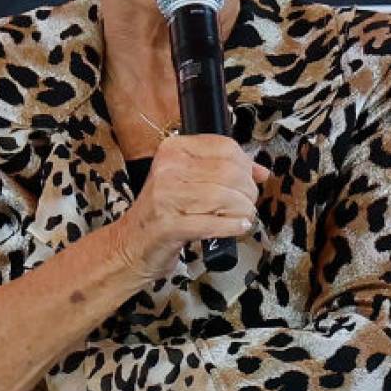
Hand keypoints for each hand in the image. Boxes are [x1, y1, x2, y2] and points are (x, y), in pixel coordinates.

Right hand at [115, 134, 271, 280]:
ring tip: (243, 217)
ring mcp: (166, 196)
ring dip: (243, 210)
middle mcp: (167, 168)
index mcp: (173, 150)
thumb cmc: (163, 212)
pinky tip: (239, 227)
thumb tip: (260, 171)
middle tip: (248, 203)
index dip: (246, 165)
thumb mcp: (189, 182)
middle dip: (248, 191)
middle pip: (229, 172)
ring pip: (224, 197)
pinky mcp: (169, 225)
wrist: (130, 244)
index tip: (251, 179)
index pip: (225, 147)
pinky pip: (213, 223)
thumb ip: (224, 171)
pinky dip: (233, 226)